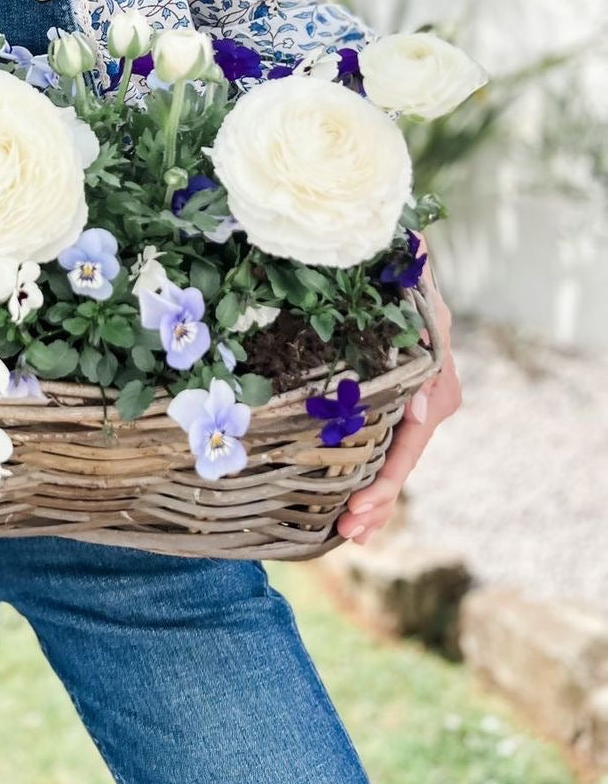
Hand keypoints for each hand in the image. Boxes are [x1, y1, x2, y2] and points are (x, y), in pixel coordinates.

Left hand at [337, 245, 461, 545]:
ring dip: (370, 496)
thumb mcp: (418, 305)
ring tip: (347, 533)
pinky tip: (346, 503)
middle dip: (376, 502)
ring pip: (389, 458)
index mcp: (437, 386)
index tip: (357, 510)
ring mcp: (407, 402)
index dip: (385, 484)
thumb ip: (429, 349)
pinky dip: (364, 473)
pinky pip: (377, 442)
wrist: (387, 249)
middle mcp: (426, 401)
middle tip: (346, 533)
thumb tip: (426, 415)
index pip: (410, 448)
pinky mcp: (385, 397)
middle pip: (400, 462)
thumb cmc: (400, 273)